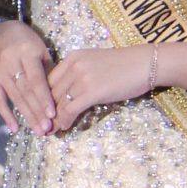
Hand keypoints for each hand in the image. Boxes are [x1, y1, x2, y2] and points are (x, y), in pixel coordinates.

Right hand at [0, 22, 57, 134]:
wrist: (0, 33)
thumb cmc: (27, 42)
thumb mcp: (41, 49)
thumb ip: (49, 70)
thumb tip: (60, 96)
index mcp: (26, 53)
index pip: (36, 79)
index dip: (44, 98)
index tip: (53, 114)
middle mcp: (10, 63)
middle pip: (26, 91)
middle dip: (37, 112)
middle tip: (47, 129)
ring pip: (15, 98)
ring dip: (27, 116)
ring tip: (38, 131)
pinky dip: (6, 115)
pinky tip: (14, 128)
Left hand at [46, 47, 160, 123]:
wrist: (145, 64)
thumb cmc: (124, 65)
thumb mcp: (94, 63)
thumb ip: (78, 74)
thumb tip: (67, 94)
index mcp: (72, 58)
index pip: (49, 79)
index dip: (43, 97)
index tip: (41, 110)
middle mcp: (73, 66)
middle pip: (51, 92)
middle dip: (45, 110)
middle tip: (42, 124)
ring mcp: (82, 78)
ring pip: (59, 102)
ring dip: (54, 119)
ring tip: (51, 129)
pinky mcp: (92, 91)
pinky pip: (70, 109)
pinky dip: (65, 120)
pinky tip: (64, 127)